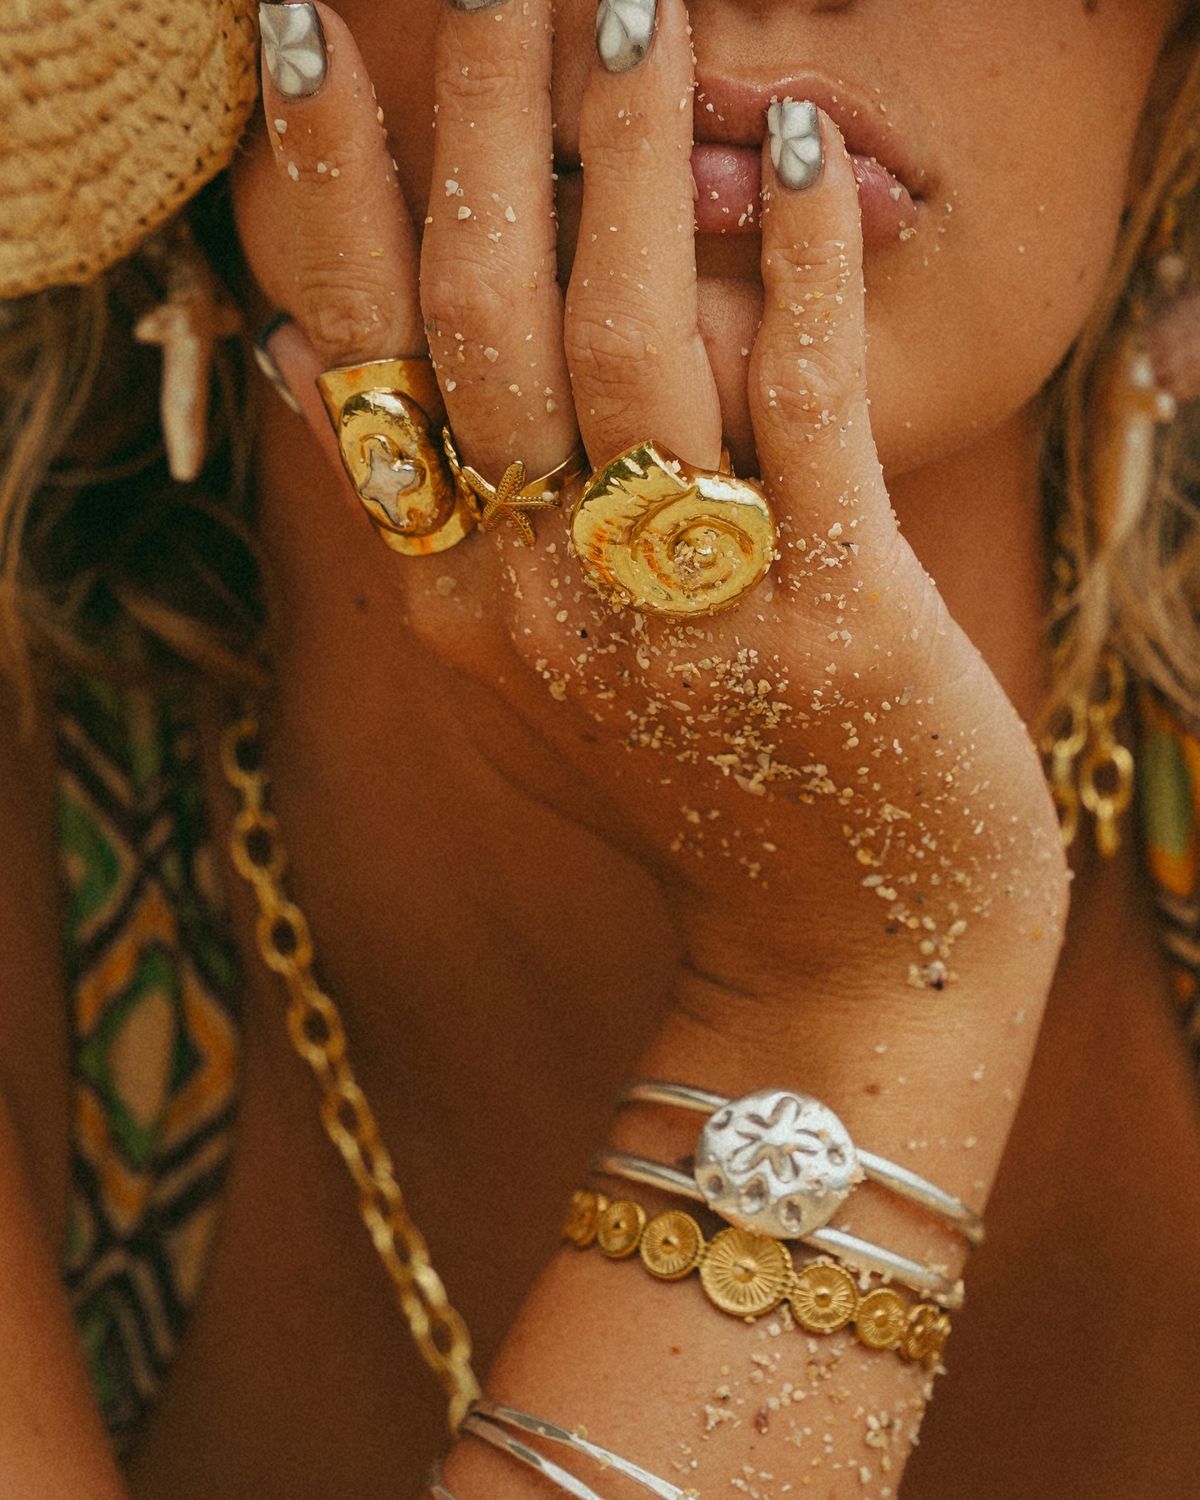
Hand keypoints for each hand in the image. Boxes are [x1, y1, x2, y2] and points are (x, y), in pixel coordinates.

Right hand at [234, 0, 1068, 1006]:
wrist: (845, 946)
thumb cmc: (693, 793)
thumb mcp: (510, 679)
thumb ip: (405, 527)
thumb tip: (293, 362)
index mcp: (452, 606)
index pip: (366, 359)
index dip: (328, 189)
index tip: (303, 42)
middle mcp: (538, 602)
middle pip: (479, 320)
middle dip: (479, 122)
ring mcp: (683, 614)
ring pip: (626, 340)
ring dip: (626, 157)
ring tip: (638, 8)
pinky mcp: (836, 616)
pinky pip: (801, 405)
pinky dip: (794, 265)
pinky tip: (794, 151)